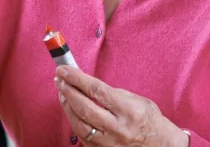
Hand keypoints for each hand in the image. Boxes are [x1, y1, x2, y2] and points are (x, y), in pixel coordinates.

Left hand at [55, 66, 189, 146]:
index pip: (97, 90)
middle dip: (68, 91)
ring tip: (62, 92)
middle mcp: (118, 129)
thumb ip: (113, 93)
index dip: (77, 78)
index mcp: (129, 111)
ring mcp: (109, 143)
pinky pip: (82, 136)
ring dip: (67, 106)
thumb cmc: (150, 121)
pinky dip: (73, 120)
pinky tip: (70, 109)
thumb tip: (87, 84)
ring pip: (79, 124)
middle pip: (85, 108)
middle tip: (59, 79)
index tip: (64, 69)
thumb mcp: (138, 100)